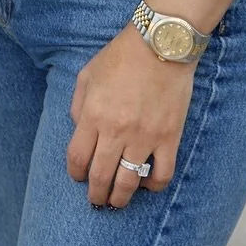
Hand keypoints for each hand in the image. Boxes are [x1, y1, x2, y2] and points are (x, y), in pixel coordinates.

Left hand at [67, 25, 195, 208]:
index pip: (78, 159)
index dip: (75, 174)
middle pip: (100, 176)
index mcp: (93, 115)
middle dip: (96, 194)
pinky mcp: (169, 137)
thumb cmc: (121, 56)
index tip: (78, 177)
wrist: (161, 44)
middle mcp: (116, 130)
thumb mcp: (87, 75)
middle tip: (96, 199)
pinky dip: (153, 187)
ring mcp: (144, 136)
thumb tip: (78, 130)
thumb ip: (78, 105)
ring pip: (129, 182)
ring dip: (121, 198)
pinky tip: (147, 185)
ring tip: (118, 202)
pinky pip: (162, 174)